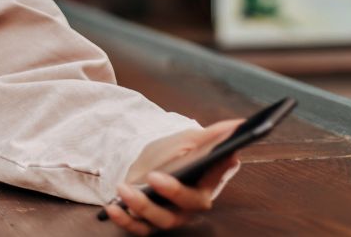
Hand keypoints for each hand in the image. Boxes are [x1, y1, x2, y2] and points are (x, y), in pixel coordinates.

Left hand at [103, 119, 244, 234]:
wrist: (149, 164)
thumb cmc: (175, 154)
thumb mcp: (190, 140)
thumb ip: (214, 135)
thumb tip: (239, 124)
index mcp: (207, 182)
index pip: (217, 177)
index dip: (219, 170)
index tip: (221, 156)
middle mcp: (191, 205)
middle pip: (189, 204)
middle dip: (173, 191)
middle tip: (154, 177)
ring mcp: (170, 216)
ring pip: (162, 219)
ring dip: (142, 206)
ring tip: (124, 188)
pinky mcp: (148, 223)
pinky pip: (138, 228)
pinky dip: (125, 220)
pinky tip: (111, 208)